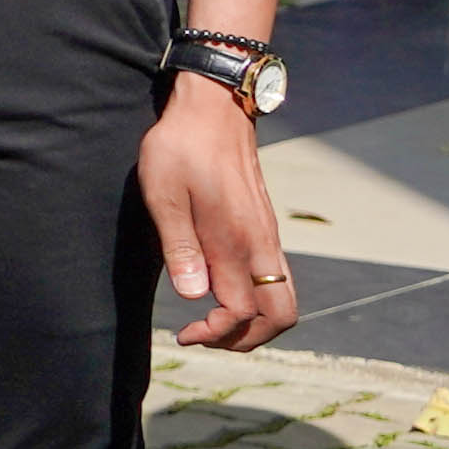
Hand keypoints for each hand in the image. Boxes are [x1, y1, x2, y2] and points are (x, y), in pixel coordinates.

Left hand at [143, 74, 296, 351]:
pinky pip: (277, 279)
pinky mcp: (266, 228)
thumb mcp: (164, 195)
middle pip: (281, 317)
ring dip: (255, 322)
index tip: (183, 334)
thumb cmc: (180, 148)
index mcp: (236, 242)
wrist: (214, 109)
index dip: (216, 334)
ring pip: (284, 299)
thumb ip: (179, 247)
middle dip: (247, 339)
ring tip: (212, 321)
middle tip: (203, 337)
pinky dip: (259, 300)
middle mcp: (262, 245)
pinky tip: (222, 291)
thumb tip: (194, 297)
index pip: (242, 312)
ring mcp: (268, 237)